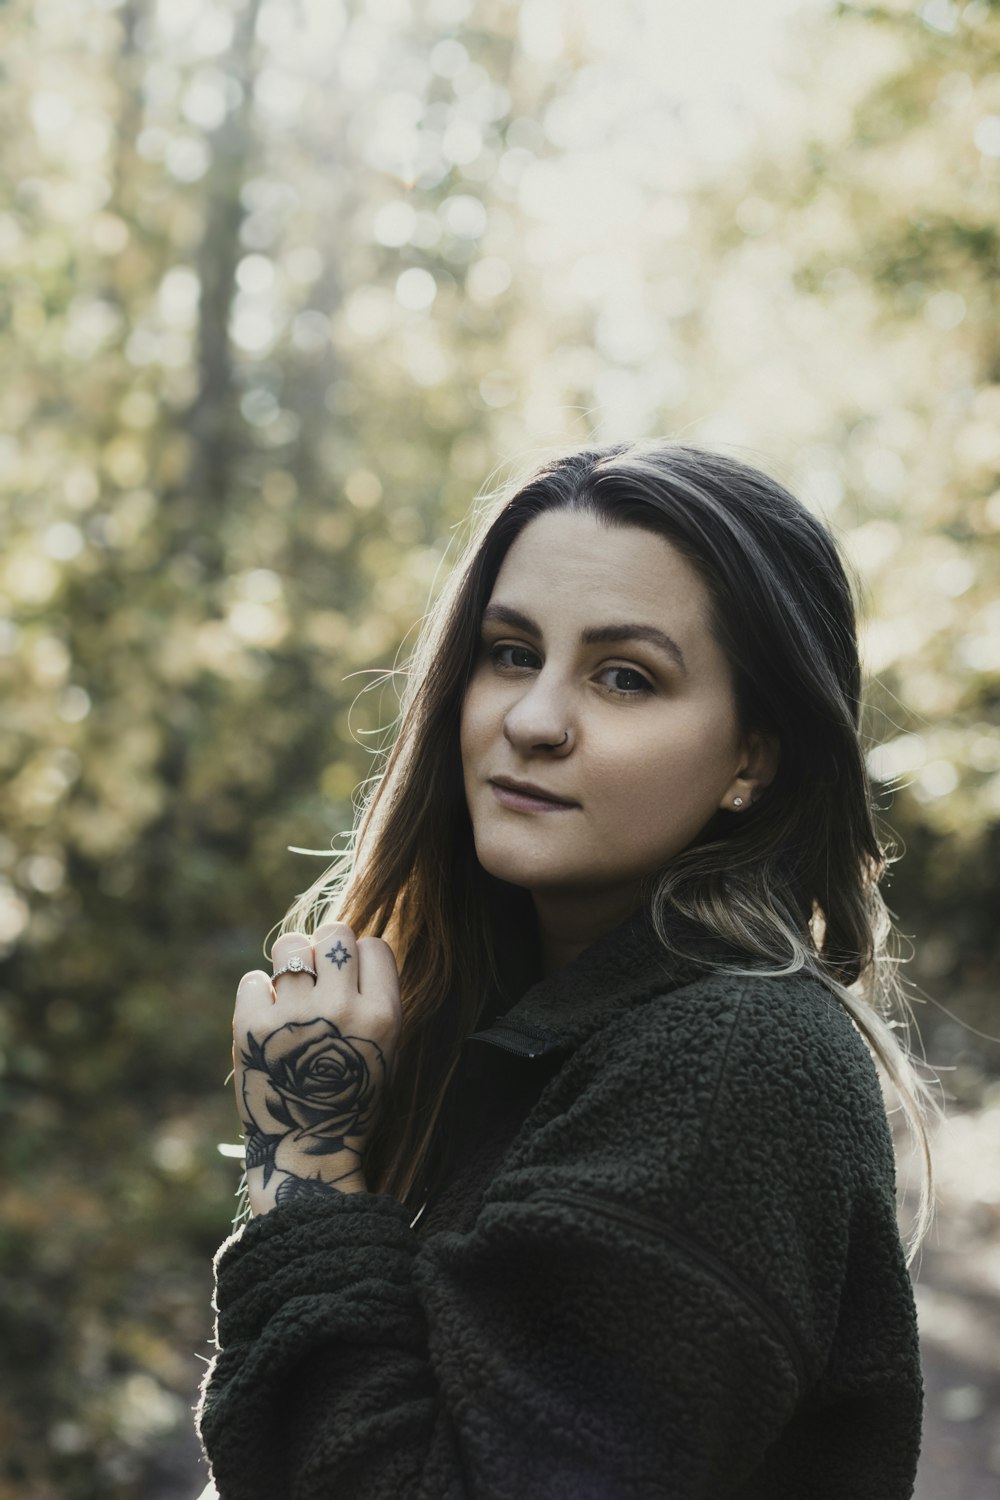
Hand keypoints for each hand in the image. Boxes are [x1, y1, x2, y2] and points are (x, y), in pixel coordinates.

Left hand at [232, 922, 401, 1215]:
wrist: (304, 1154)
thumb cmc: (348, 1100)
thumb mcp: (383, 1051)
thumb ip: (372, 1000)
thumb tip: (346, 947)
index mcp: (382, 1017)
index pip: (375, 946)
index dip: (361, 958)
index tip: (351, 980)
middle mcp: (341, 1010)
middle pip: (335, 932)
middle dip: (326, 948)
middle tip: (318, 977)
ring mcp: (294, 1017)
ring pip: (291, 945)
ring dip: (290, 963)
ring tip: (290, 992)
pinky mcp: (250, 1028)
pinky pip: (252, 979)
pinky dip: (256, 995)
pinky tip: (266, 1021)